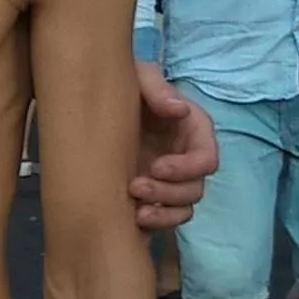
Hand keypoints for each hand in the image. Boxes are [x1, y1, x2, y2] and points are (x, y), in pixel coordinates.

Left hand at [129, 65, 218, 231]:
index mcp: (192, 130)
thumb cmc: (121, 86)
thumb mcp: (136, 76)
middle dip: (168, 192)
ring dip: (162, 211)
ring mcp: (170, 180)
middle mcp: (186, 157)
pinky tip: (132, 219)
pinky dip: (155, 223)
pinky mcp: (153, 195)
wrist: (91, 105)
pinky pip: (166, 219)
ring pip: (183, 208)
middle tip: (135, 186)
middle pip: (195, 189)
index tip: (157, 166)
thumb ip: (156, 87)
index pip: (207, 158)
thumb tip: (179, 110)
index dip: (187, 168)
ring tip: (134, 208)